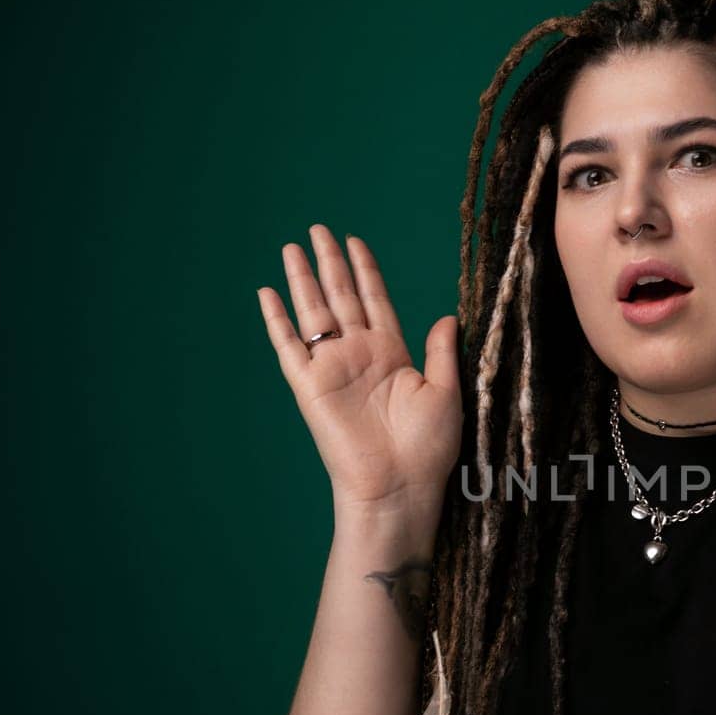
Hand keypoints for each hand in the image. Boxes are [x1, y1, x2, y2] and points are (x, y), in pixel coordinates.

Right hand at [257, 225, 462, 516]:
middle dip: (330, 263)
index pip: (375, 301)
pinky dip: (277, 320)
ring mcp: (333, 368)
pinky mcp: (310, 386)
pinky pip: (289, 346)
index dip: (365, 271)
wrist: (399, 485)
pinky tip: (268, 292)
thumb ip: (442, 352)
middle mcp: (360, 355)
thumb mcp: (446, 391)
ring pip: (314, 312)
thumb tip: (447, 316)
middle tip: (319, 229)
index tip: (355, 241)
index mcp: (392, 354)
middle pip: (341, 297)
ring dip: (303, 279)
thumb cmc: (429, 447)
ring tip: (293, 246)